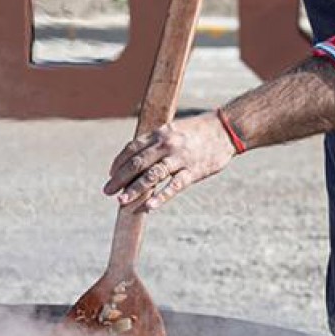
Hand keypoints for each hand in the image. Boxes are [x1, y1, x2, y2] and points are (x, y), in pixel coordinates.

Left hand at [103, 112, 236, 211]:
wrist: (226, 129)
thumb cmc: (198, 131)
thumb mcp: (173, 130)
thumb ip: (156, 143)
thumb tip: (137, 160)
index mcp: (160, 133)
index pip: (132, 149)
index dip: (119, 163)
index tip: (111, 174)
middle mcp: (167, 144)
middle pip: (137, 163)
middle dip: (119, 178)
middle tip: (107, 191)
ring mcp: (180, 158)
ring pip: (152, 176)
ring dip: (134, 189)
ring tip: (121, 201)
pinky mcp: (193, 171)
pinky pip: (174, 186)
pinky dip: (160, 197)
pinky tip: (148, 207)